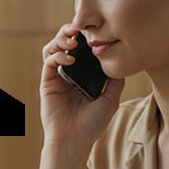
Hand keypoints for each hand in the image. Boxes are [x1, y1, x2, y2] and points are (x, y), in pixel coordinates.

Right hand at [41, 23, 124, 146]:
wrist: (75, 140)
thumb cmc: (92, 124)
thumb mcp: (110, 100)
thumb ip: (115, 81)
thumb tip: (121, 62)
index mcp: (84, 75)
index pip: (83, 49)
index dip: (86, 36)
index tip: (95, 29)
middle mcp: (70, 73)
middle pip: (66, 43)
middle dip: (71, 31)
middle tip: (79, 28)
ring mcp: (57, 76)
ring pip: (54, 48)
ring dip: (61, 39)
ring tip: (72, 40)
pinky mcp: (47, 82)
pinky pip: (49, 61)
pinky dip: (58, 55)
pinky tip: (70, 59)